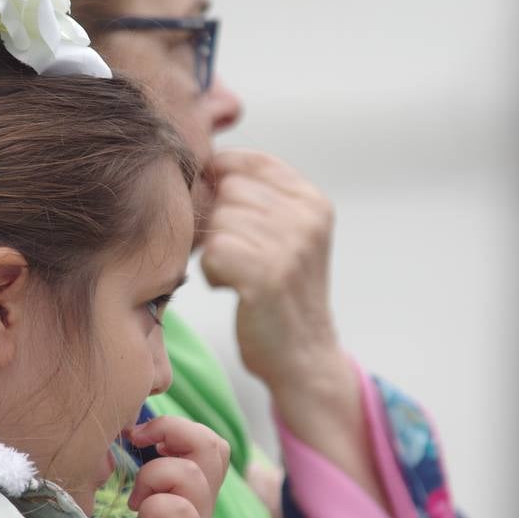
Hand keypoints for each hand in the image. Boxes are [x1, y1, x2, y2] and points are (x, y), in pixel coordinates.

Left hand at [121, 416, 229, 517]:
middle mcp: (201, 511)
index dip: (176, 425)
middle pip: (213, 445)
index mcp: (192, 498)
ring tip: (136, 501)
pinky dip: (155, 509)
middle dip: (173, 432)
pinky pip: (181, 514)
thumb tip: (105, 450)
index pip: (208, 441)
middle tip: (140, 450)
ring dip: (155, 476)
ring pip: (194, 475)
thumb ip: (142, 489)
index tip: (137, 436)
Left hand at [202, 150, 384, 506]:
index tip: (226, 219)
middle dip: (219, 222)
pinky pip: (213, 252)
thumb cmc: (280, 292)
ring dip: (216, 249)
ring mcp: (290, 246)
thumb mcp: (286, 234)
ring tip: (239, 273)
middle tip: (237, 255)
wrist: (302, 356)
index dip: (221, 186)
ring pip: (217, 221)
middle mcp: (307, 218)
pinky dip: (213, 272)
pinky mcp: (268, 276)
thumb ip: (258, 195)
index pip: (247, 162)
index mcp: (312, 200)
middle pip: (227, 190)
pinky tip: (232, 288)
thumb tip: (205, 161)